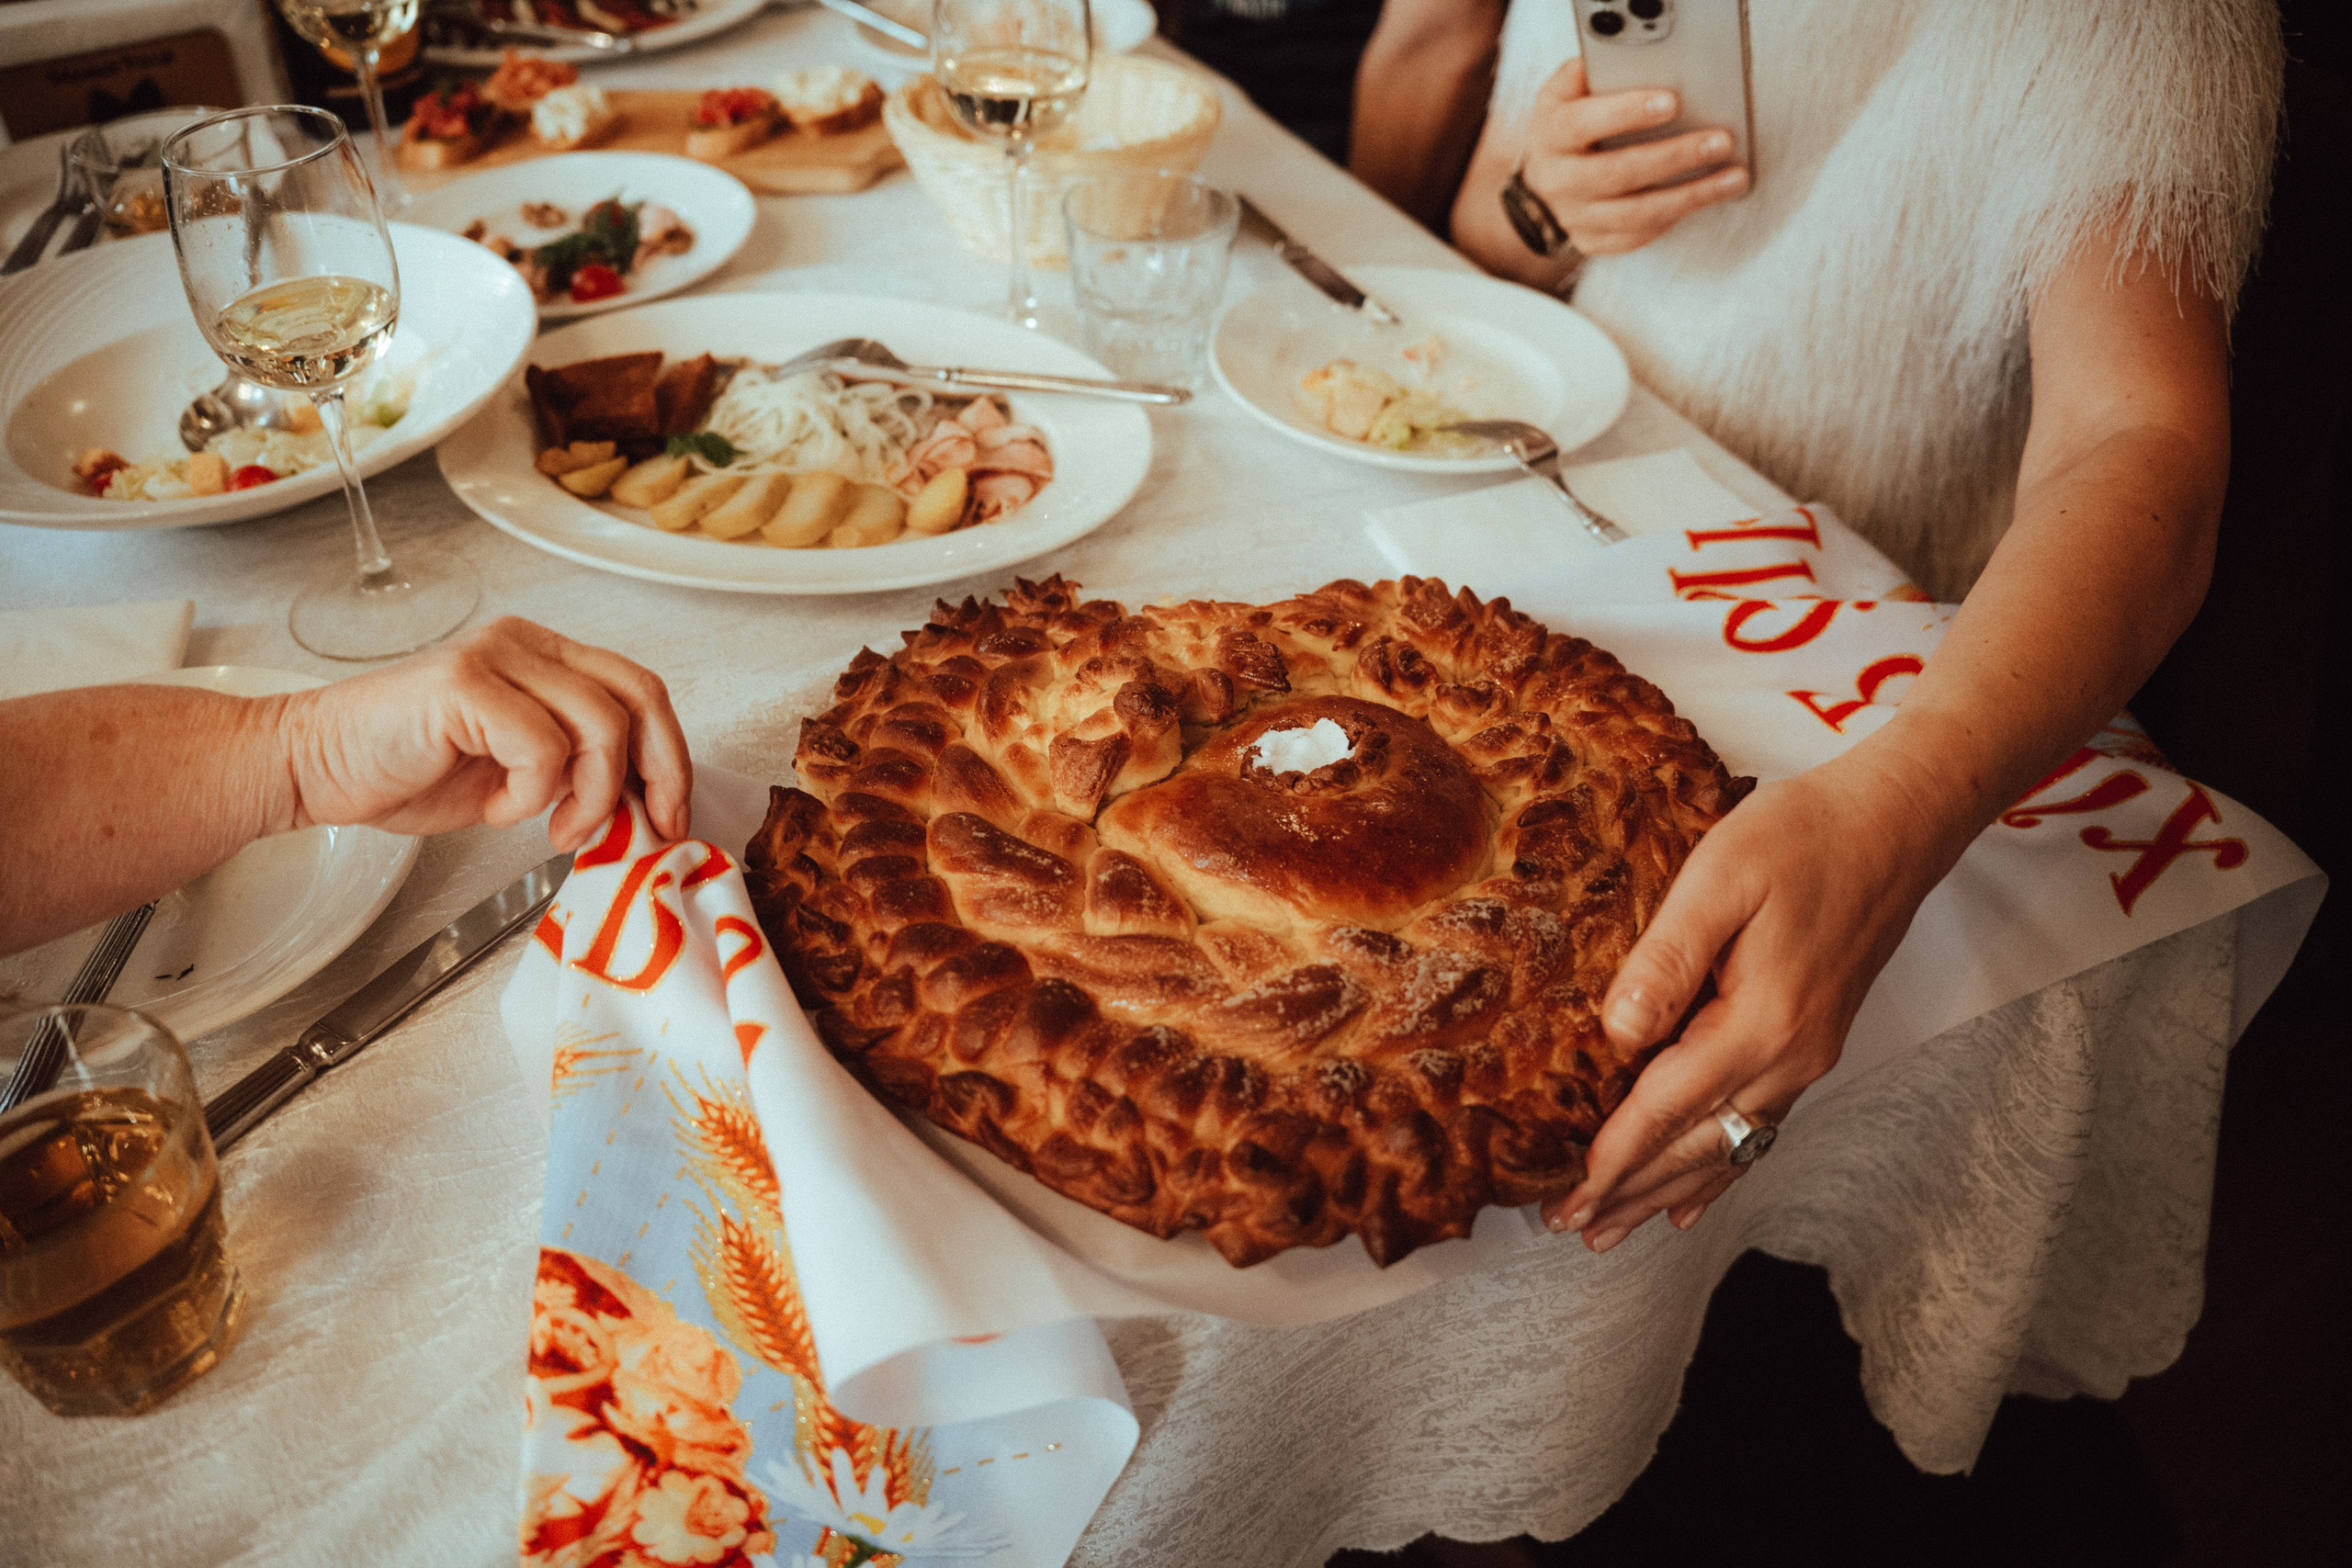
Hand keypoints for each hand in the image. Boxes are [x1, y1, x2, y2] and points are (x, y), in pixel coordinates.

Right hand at [273, 617, 691, 850]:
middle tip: (644, 829)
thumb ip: (577, 768)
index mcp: (543, 656)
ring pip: (600, 725)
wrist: (315, 768)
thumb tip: (647, 802)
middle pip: (638, 697)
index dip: (670, 755)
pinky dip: (532, 795)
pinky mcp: (465, 685)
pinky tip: (495, 808)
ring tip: (554, 827)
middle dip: (658, 773)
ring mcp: (494, 657)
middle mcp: (524, 644)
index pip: (640, 690)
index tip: (671, 814)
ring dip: (591, 796)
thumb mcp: (516, 771)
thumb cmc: (407, 771)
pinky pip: (541, 748)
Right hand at [1519, 59, 1747, 255]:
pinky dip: (1674, 218)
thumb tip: (1627, 60)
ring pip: (1635, 214)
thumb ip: (1588, 75)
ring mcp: (1575, 216)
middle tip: (1721, 142)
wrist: (1542, 180)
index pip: (1582, 125)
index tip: (1672, 102)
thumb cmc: (1566, 127)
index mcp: (1551, 135)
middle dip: (1674, 157)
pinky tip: (1705, 198)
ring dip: (1689, 195)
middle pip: (1617, 173)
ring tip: (1733, 177)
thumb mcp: (1564, 94)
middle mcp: (1559, 180)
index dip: (1626, 114)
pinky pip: (1636, 236)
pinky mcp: (1592, 241)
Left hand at [1541, 738, 1976, 1249]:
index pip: (1669, 1109)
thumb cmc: (1805, 836)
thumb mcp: (1721, 878)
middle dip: (1632, 1191)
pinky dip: (1720, 1167)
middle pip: (1698, 1147)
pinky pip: (1760, 1125)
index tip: (1569, 1195)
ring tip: (1616, 1226)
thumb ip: (1666, 960)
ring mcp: (1808, 1055)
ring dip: (1669, 1188)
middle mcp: (1791, 1056)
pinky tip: (1696, 1195)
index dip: (1615, 1158)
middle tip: (1572, 1225)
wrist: (1894, 822)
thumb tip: (1619, 1036)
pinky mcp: (1813, 1040)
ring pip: (1728, 1145)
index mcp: (1761, 1022)